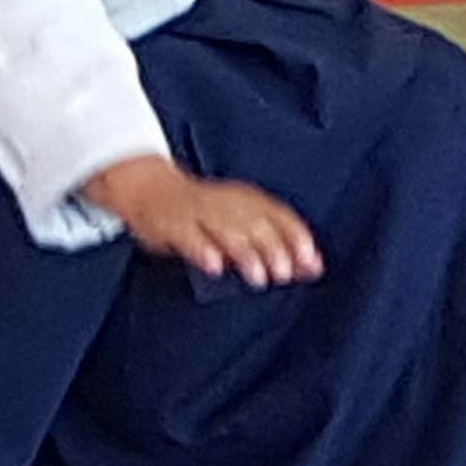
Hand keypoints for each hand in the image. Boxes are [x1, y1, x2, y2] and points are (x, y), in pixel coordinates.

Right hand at [82, 156, 323, 286]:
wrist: (150, 188)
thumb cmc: (205, 211)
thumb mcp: (240, 220)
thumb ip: (276, 242)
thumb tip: (315, 266)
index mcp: (246, 200)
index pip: (278, 215)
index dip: (295, 236)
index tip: (311, 260)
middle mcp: (226, 204)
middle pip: (255, 225)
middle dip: (272, 248)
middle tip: (284, 273)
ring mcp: (199, 213)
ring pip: (226, 231)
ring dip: (244, 253)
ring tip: (258, 277)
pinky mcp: (174, 224)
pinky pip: (190, 237)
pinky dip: (203, 250)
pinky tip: (214, 266)